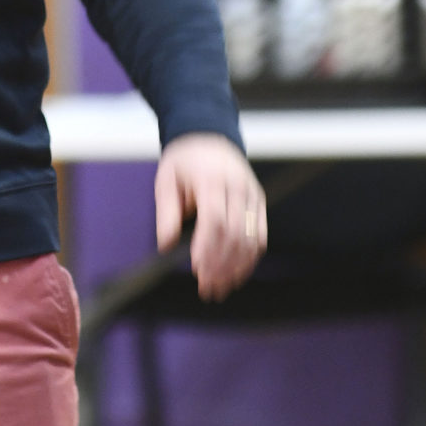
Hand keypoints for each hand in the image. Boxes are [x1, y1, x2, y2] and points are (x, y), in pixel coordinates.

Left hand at [156, 132, 265, 299]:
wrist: (209, 137)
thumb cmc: (185, 162)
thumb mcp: (166, 180)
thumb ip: (166, 213)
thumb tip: (165, 245)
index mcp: (211, 179)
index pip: (214, 219)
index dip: (207, 248)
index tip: (197, 269)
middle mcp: (237, 186)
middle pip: (233, 234)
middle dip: (221, 265)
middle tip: (207, 288)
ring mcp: (252, 194)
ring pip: (250, 238)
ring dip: (236, 267)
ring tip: (220, 287)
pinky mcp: (259, 202)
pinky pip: (260, 235)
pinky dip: (250, 258)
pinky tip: (237, 274)